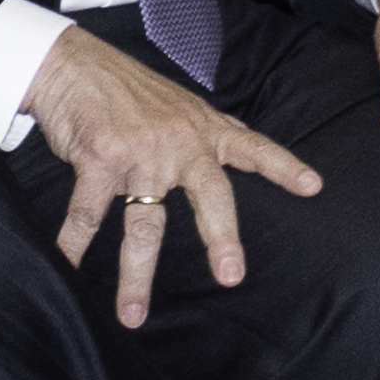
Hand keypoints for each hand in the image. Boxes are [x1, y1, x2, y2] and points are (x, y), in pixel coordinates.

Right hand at [22, 26, 325, 326]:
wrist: (73, 64)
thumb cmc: (127, 89)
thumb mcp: (181, 106)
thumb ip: (210, 133)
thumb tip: (243, 151)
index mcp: (204, 130)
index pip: (254, 148)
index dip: (283, 167)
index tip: (312, 187)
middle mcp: (179, 142)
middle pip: (211, 195)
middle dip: (222, 237)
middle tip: (231, 276)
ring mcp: (140, 152)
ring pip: (144, 223)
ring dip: (136, 274)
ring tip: (133, 315)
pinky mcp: (100, 158)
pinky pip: (87, 214)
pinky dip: (73, 244)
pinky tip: (66, 267)